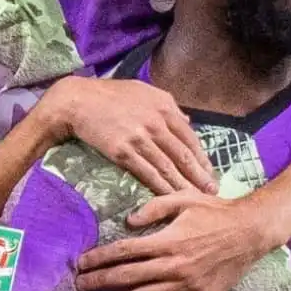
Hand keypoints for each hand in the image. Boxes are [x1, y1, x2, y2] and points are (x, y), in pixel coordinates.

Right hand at [45, 77, 215, 194]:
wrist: (78, 101)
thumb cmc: (110, 95)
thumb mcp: (143, 91)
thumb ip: (167, 105)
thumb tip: (187, 119)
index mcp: (164, 106)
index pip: (190, 137)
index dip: (202, 157)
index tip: (211, 172)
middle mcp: (156, 122)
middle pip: (183, 154)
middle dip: (200, 176)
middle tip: (212, 192)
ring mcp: (139, 137)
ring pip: (167, 167)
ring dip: (183, 185)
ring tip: (195, 199)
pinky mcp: (123, 151)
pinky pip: (147, 173)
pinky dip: (160, 187)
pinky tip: (169, 197)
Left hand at [74, 191, 278, 290]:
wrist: (251, 230)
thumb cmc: (215, 211)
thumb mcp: (183, 199)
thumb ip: (153, 208)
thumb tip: (128, 221)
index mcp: (166, 240)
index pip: (124, 250)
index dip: (100, 257)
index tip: (81, 262)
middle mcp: (172, 265)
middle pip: (128, 275)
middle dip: (101, 282)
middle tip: (78, 287)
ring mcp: (185, 284)